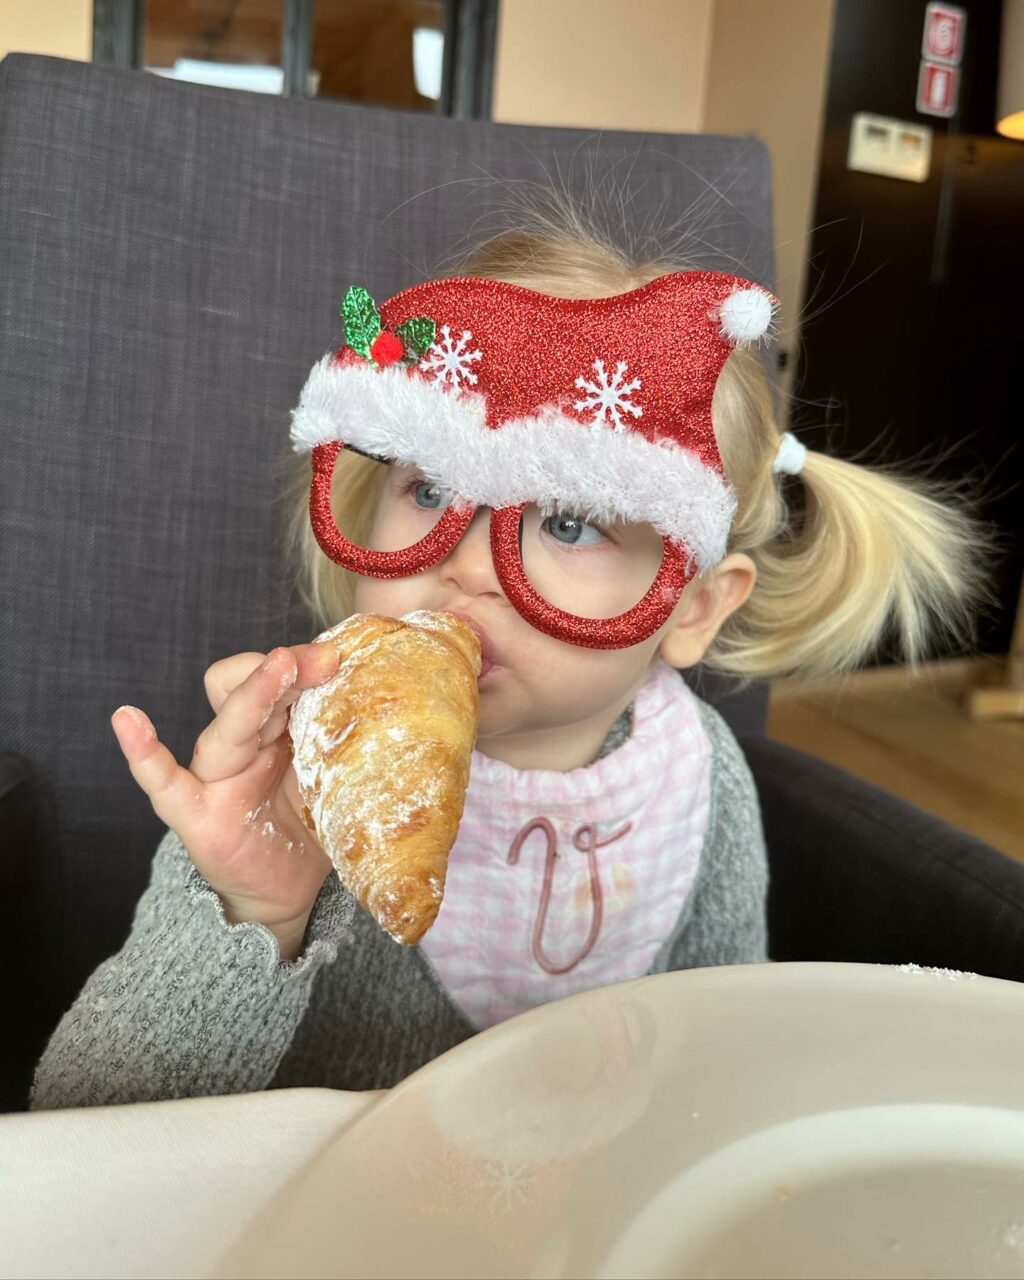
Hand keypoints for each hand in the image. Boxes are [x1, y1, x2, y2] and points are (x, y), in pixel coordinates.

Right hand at [111, 644, 340, 957]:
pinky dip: (144, 753)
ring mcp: (215, 775)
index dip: (303, 661)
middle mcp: (241, 742)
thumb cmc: (312, 822)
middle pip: (246, 687)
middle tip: (323, 660)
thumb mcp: (336, 775)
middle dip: (285, 669)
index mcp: (275, 727)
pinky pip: (163, 781)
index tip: (340, 656)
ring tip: (279, 668)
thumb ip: (348, 741)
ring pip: (225, 724)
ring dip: (254, 694)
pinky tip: (128, 720)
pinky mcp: (197, 815)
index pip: (276, 675)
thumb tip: (391, 701)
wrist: (288, 891)